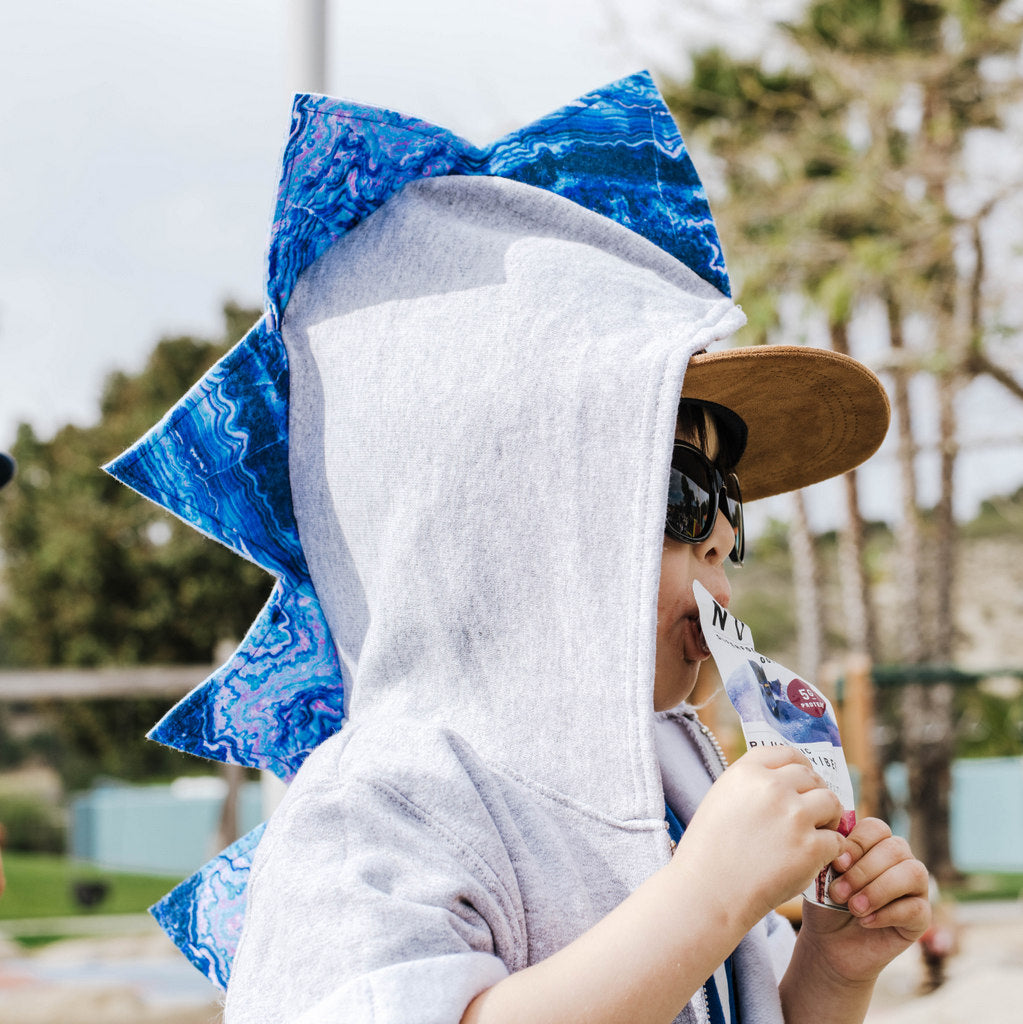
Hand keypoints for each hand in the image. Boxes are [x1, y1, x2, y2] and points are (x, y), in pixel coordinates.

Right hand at [676, 746, 844, 928]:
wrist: (707, 892)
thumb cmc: (709, 851)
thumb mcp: (721, 800)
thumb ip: (751, 785)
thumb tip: (783, 780)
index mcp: (746, 772)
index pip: (787, 753)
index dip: (800, 766)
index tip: (804, 780)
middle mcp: (772, 787)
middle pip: (812, 777)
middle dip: (815, 793)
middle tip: (813, 813)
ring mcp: (793, 816)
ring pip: (831, 802)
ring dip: (829, 817)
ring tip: (819, 833)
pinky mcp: (810, 847)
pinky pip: (836, 840)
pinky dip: (830, 850)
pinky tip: (816, 859)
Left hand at [799, 817, 930, 985]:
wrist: (830, 943)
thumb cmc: (825, 902)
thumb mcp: (823, 875)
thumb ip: (833, 857)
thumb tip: (837, 844)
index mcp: (874, 844)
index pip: (876, 828)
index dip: (857, 843)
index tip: (837, 864)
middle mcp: (899, 860)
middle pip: (895, 848)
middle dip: (863, 871)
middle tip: (839, 893)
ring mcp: (914, 887)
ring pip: (912, 873)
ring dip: (878, 890)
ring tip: (853, 907)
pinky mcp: (922, 917)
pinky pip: (916, 908)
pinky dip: (887, 914)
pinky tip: (866, 921)